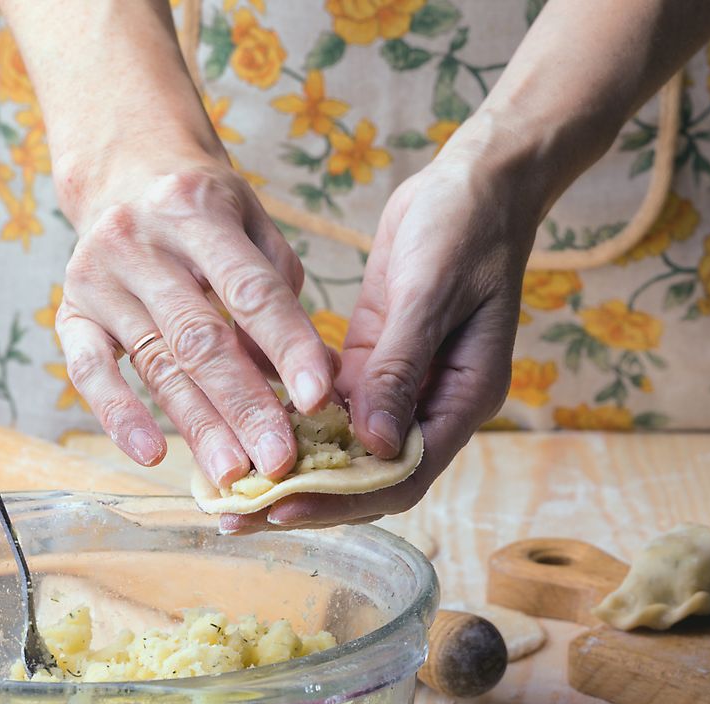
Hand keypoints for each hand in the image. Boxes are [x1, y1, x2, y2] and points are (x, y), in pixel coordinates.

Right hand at [55, 155, 335, 486]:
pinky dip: (119, 414)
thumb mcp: (256, 228)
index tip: (319, 399)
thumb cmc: (210, 214)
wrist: (126, 172)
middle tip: (279, 459)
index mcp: (197, 211)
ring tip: (233, 473)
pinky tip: (153, 455)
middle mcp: (140, 242)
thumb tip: (319, 378)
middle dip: (245, 404)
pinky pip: (88, 370)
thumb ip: (284, 297)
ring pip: (154, 362)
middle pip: (200, 337)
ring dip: (197, 424)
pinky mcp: (70, 311)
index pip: (251, 290)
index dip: (287, 347)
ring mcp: (98, 278)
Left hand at [219, 129, 532, 532]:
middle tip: (237, 513)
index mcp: (465, 396)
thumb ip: (402, 366)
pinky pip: (336, 406)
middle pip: (371, 475)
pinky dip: (297, 420)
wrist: (478, 183)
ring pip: (348, 446)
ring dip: (296, 464)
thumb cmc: (467, 228)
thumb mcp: (432, 291)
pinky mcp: (377, 358)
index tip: (281, 507)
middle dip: (307, 497)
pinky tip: (248, 424)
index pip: (403, 474)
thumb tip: (372, 443)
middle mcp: (436, 403)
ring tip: (232, 483)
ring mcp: (405, 384)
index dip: (342, 498)